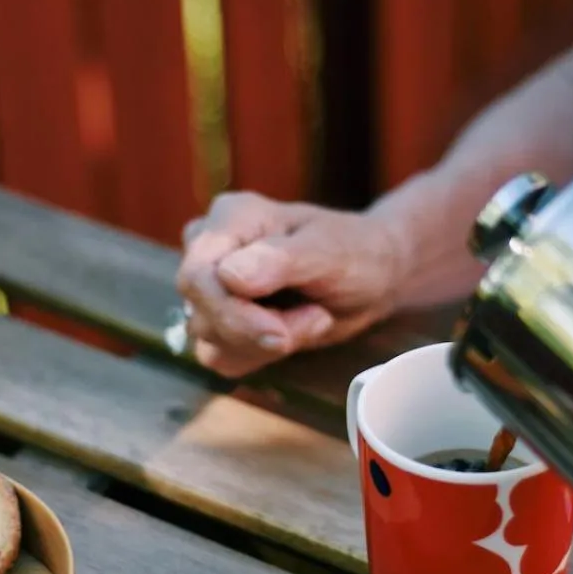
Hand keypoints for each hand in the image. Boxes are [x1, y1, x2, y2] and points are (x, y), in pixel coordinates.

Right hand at [176, 195, 403, 377]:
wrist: (373, 275)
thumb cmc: (356, 252)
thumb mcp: (328, 251)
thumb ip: (280, 260)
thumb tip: (229, 276)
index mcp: (231, 218)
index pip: (199, 275)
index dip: (233, 313)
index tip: (282, 333)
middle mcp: (210, 248)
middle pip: (200, 311)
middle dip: (258, 331)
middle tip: (316, 318)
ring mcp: (211, 286)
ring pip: (209, 339)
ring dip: (264, 345)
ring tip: (312, 317)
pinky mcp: (221, 320)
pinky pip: (219, 356)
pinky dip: (258, 355)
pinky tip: (293, 332)